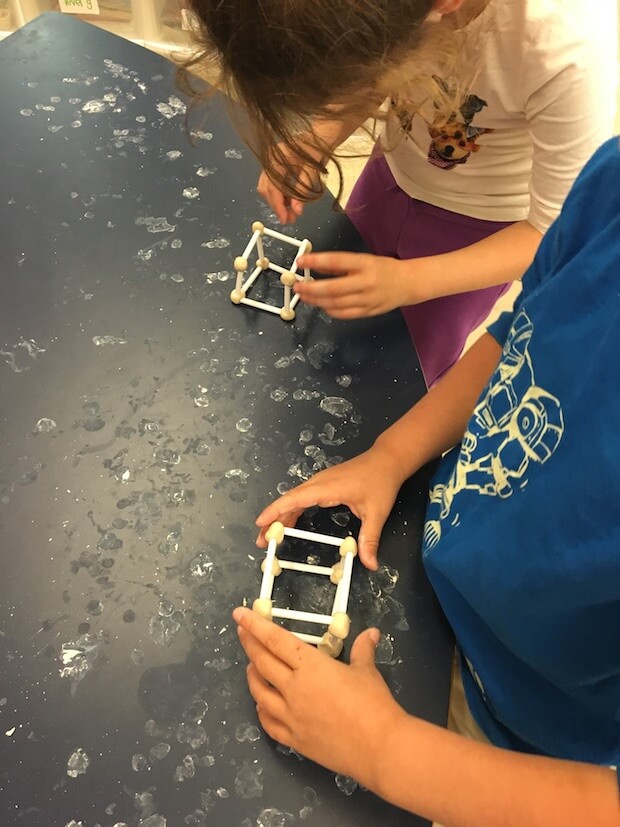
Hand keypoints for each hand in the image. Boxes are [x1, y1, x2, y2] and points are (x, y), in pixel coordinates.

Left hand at [233, 606, 406, 786]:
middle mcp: (294, 688)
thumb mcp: (367, 671)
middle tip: (242, 632)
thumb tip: (371, 634)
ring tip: (250, 665)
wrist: (378, 748)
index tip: (241, 615)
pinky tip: (261, 704)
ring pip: (260, 692)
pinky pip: (268, 722)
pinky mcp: (294, 739)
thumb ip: (363, 650)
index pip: (275, 640)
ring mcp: (291, 716)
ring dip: (252, 676)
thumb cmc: (373, 706)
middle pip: (262, 662)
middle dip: (249, 644)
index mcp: (310, 666)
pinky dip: (261, 710)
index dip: (255, 625)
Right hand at [256, 143, 322, 224]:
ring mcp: (274, 163)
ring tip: (292, 213)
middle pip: (266, 189)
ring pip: (269, 188)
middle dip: (277, 206)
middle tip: (290, 219)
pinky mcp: (279, 166)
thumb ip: (303, 190)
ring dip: (279, 202)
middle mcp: (272, 160)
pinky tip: (292, 203)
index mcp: (277, 158)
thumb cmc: (320, 145)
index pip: (272, 188)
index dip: (278, 206)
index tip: (285, 219)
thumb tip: (296, 210)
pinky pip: (275, 184)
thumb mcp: (313, 169)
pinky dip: (282, 195)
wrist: (324, 132)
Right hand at [256, 448, 403, 569]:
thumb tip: (369, 563)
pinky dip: (292, 510)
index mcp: (327, 488)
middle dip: (273, 519)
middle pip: (288, 500)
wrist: (387, 460)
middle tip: (262, 541)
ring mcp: (320, 482)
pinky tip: (289, 523)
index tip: (261, 523)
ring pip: (294, 499)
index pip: (294, 499)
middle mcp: (319, 483)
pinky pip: (302, 497)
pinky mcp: (324, 484)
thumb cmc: (381, 480)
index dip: (276, 511)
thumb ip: (369, 538)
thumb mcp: (377, 512)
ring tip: (271, 535)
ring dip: (281, 515)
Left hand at [294, 251, 411, 318]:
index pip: (336, 261)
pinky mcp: (368, 312)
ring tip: (304, 297)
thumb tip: (314, 265)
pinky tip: (322, 306)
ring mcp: (367, 300)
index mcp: (365, 264)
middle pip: (333, 288)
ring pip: (336, 304)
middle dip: (311, 289)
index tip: (301, 262)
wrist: (408, 283)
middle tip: (297, 287)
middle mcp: (366, 282)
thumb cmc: (383, 269)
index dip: (316, 261)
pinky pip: (345, 314)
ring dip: (317, 301)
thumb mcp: (363, 259)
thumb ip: (339, 265)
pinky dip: (330, 310)